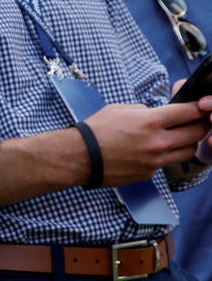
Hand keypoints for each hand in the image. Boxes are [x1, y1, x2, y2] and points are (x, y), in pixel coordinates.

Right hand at [84, 100, 211, 185]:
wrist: (80, 157)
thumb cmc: (96, 131)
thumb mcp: (119, 109)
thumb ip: (143, 110)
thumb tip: (155, 112)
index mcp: (151, 121)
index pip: (189, 112)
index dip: (198, 108)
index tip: (199, 107)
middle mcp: (159, 141)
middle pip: (196, 133)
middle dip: (200, 125)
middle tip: (196, 122)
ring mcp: (155, 160)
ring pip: (189, 151)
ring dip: (188, 143)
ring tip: (179, 138)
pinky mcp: (149, 173)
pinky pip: (167, 163)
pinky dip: (166, 156)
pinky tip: (153, 152)